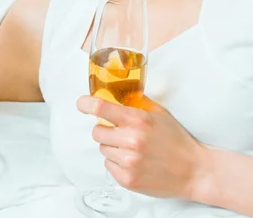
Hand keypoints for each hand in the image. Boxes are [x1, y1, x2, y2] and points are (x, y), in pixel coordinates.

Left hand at [77, 95, 206, 199]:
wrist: (194, 170)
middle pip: (97, 132)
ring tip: (131, 149)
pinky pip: (108, 166)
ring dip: (112, 147)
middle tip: (120, 132)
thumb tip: (115, 93)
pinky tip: (134, 162)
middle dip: (106, 130)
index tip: (81, 104)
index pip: (101, 108)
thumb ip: (136, 102)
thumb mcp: (158, 113)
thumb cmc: (176, 139)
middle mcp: (131, 141)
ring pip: (102, 149)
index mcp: (138, 120)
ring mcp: (129, 162)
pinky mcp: (128, 180)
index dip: (86, 104)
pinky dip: (117, 163)